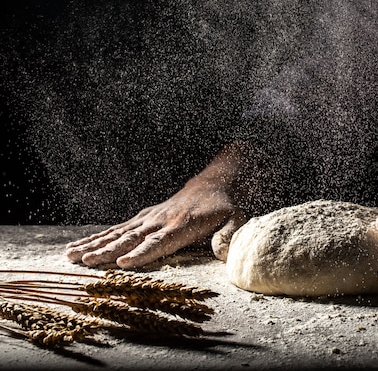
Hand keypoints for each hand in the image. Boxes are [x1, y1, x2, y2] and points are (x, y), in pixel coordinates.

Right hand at [65, 185, 246, 268]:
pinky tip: (78, 247)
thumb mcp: (236, 219)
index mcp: (183, 225)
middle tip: (86, 262)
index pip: (160, 241)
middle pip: (132, 238)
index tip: (124, 263)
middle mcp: (161, 220)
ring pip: (118, 233)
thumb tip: (224, 254)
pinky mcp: (143, 217)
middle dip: (108, 251)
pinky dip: (97, 238)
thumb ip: (229, 236)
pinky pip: (117, 229)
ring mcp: (150, 218)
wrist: (213, 184)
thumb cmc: (224, 207)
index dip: (142, 253)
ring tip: (71, 256)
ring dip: (95, 245)